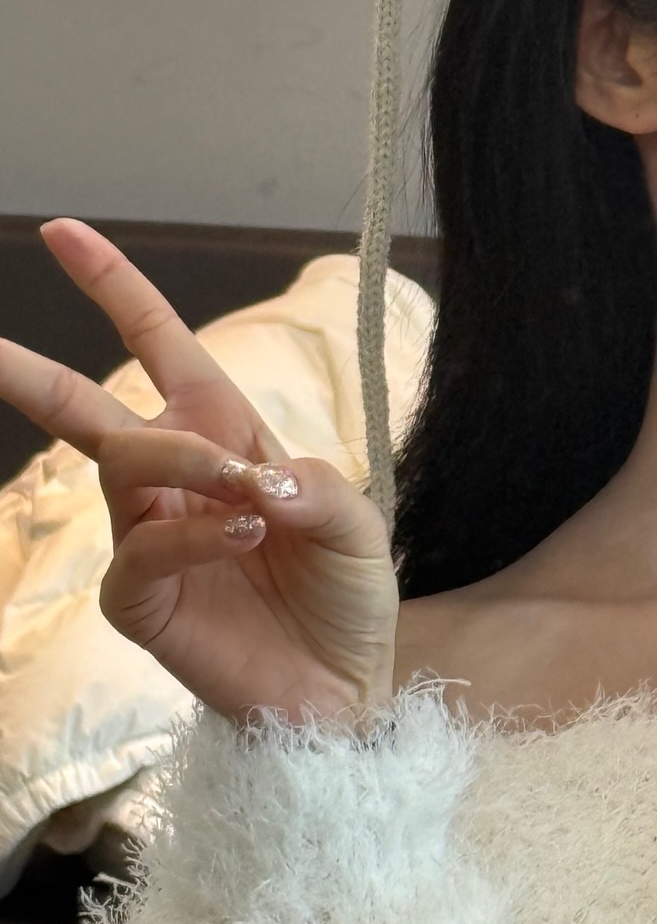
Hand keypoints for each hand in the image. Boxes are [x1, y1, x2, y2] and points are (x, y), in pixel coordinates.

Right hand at [0, 219, 398, 726]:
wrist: (344, 689)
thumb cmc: (348, 598)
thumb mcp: (356, 523)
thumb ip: (312, 483)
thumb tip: (247, 474)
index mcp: (227, 440)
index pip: (163, 348)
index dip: (117, 290)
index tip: (65, 234)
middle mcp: (176, 483)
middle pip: (87, 411)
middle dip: (33, 374)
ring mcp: (148, 540)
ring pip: (126, 465)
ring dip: (186, 465)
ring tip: (251, 500)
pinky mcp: (137, 601)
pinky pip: (141, 546)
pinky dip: (194, 532)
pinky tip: (242, 535)